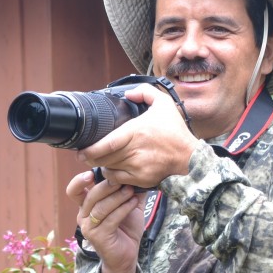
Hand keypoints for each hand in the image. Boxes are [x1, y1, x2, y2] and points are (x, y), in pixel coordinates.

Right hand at [66, 170, 144, 272]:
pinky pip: (111, 219)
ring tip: (131, 191)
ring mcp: (89, 227)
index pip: (74, 191)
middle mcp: (83, 216)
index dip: (79, 180)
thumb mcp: (128, 205)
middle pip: (90, 195)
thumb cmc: (125, 229)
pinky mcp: (98, 237)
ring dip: (118, 197)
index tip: (92, 172)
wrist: (126, 256)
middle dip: (107, 186)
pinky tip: (134, 202)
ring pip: (101, 207)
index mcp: (86, 206)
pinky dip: (123, 208)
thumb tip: (138, 173)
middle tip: (123, 181)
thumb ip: (130, 190)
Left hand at [78, 84, 197, 188]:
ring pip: (108, 169)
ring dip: (100, 165)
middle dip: (90, 158)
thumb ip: (145, 93)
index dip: (91, 149)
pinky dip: (111, 175)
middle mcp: (135, 151)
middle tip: (84, 155)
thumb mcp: (164, 104)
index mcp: (137, 132)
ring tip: (98, 160)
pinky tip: (112, 169)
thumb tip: (128, 94)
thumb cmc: (175, 132)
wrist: (190, 158)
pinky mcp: (141, 179)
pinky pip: (118, 180)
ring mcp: (137, 167)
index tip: (82, 149)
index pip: (106, 144)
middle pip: (103, 158)